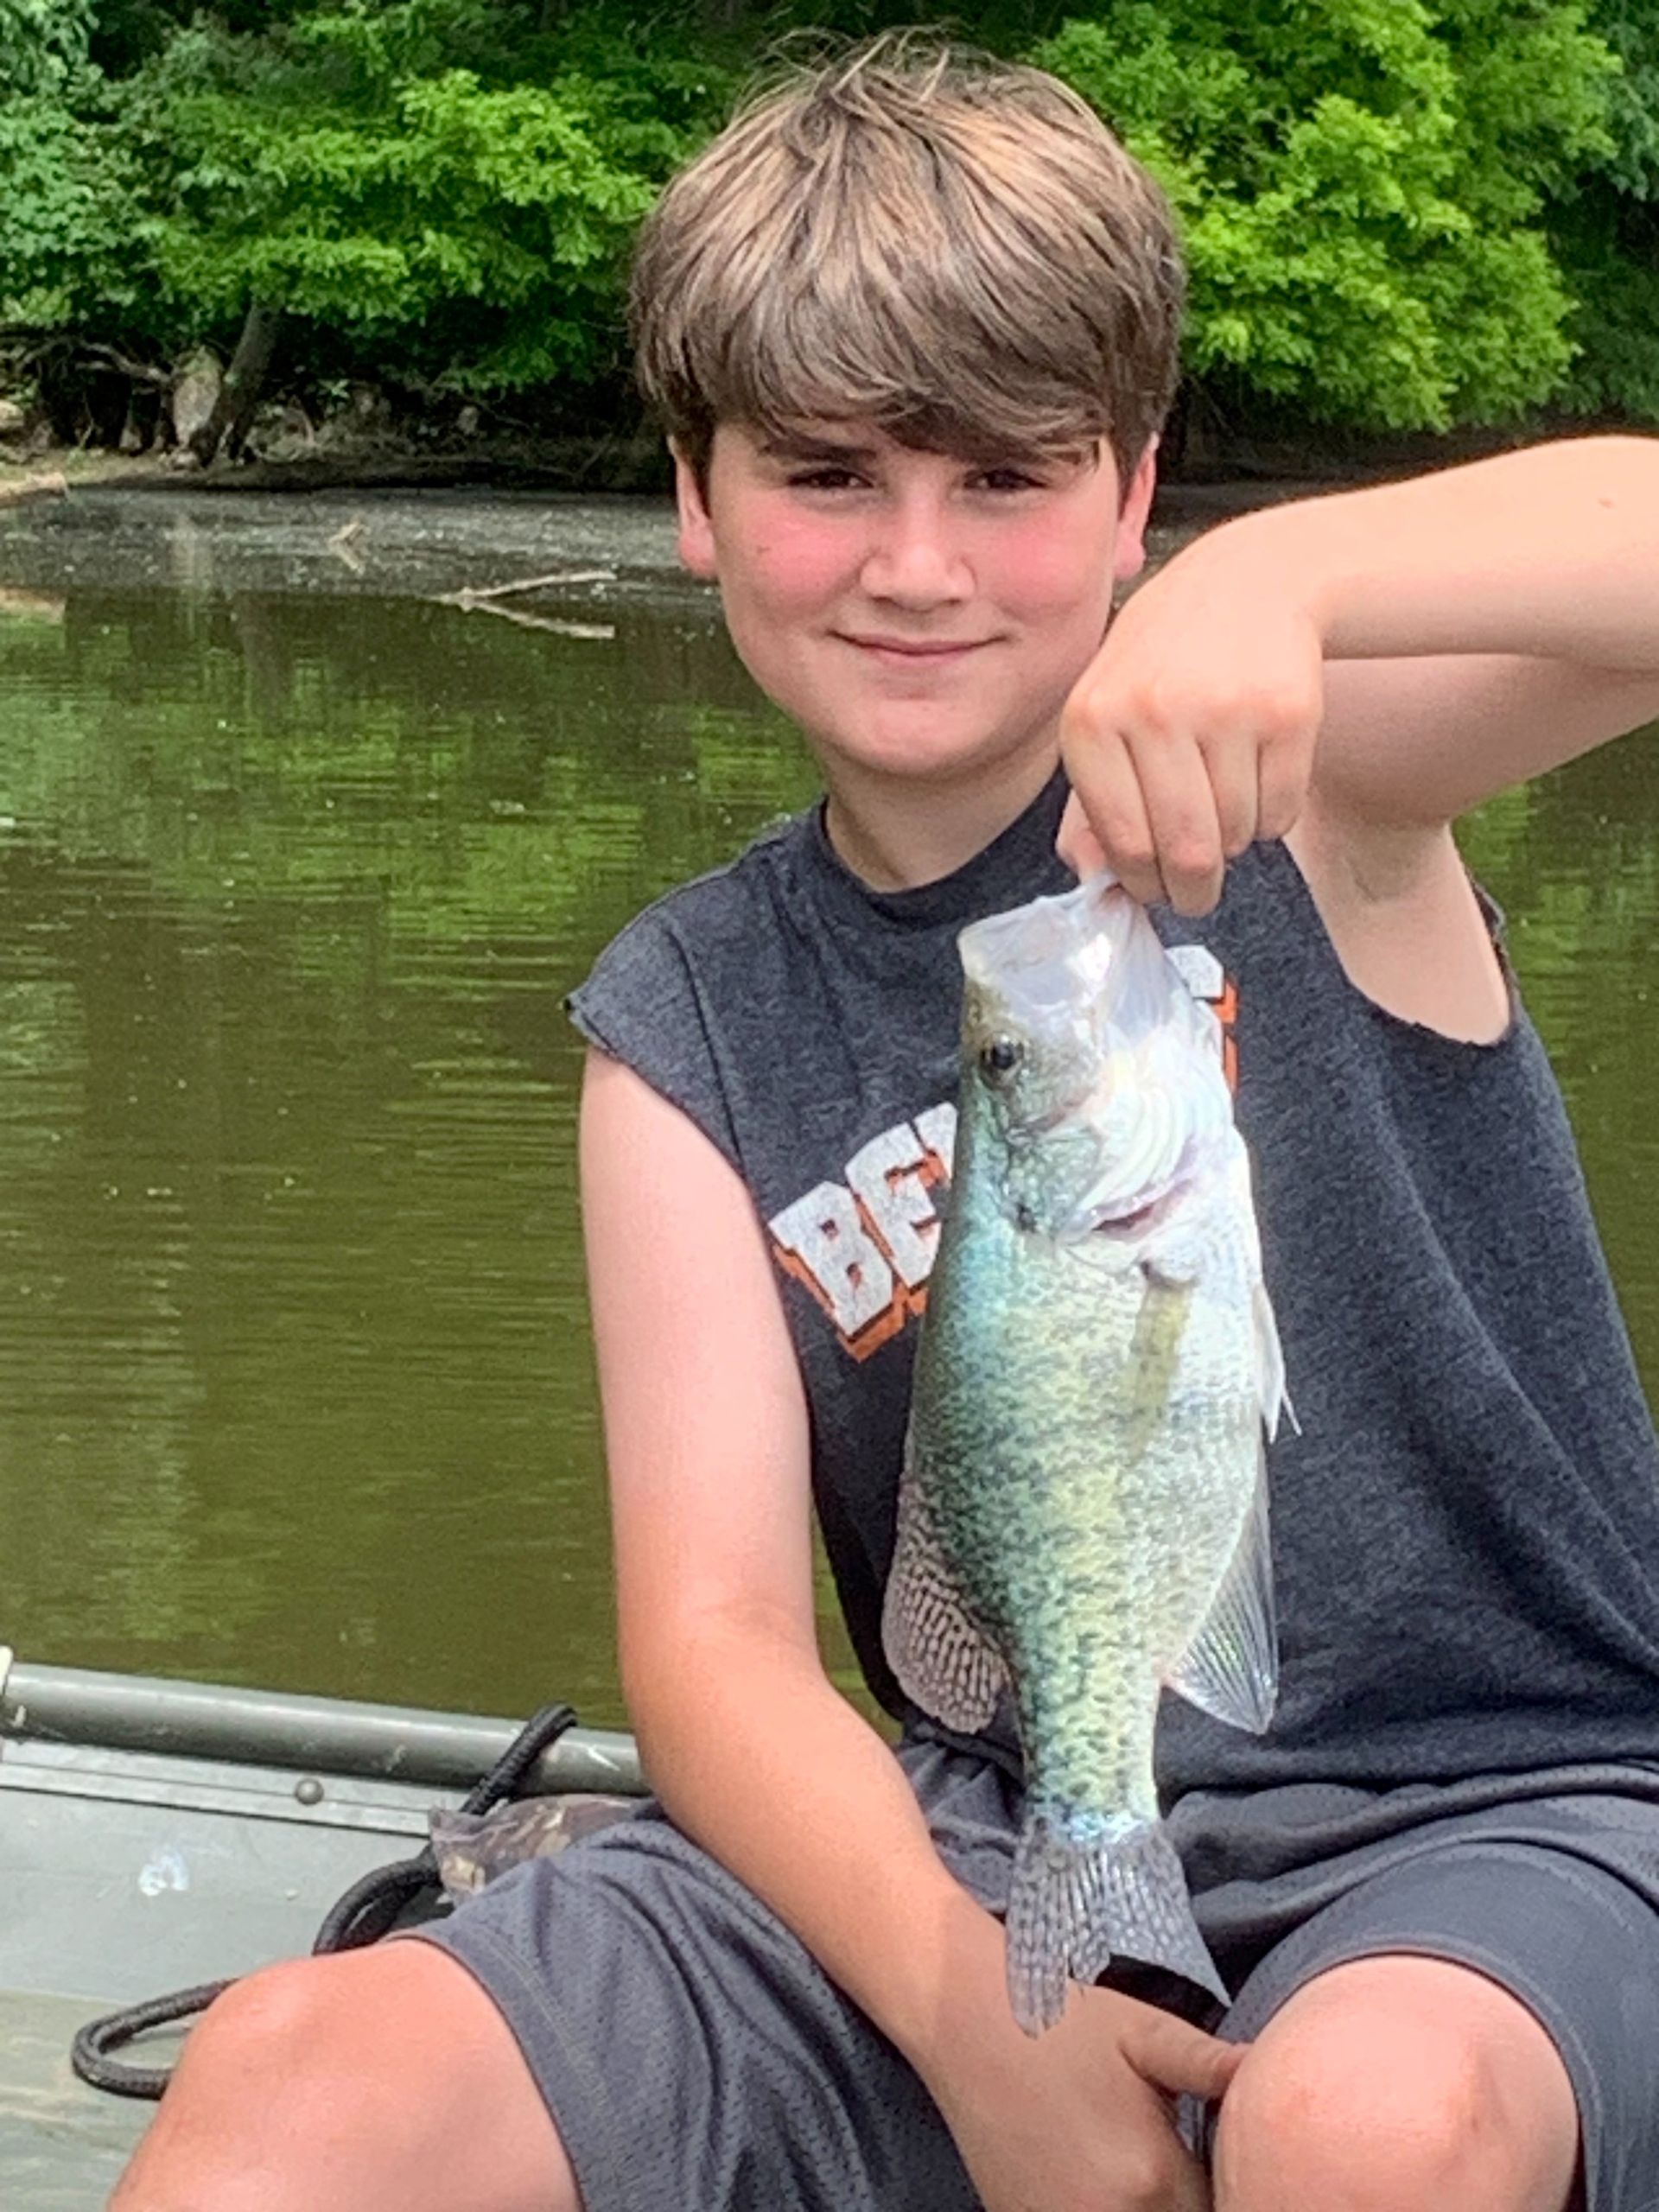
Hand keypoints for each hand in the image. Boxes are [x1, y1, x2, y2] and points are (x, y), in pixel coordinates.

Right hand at [919, 1975, 1244, 2211]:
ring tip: (1133, 2162)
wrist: (965, 2021)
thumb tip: (1267, 2074)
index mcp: (1152, 2178)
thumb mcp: (1147, 2033)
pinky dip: (1103, 2208)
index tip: (1211, 2159)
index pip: (1217, 2211)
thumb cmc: (1063, 2021)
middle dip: (1186, 2199)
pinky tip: (1097, 2175)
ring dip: (1146, 2206)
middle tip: (1175, 2157)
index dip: (1226, 2191)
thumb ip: (1213, 2068)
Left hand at [1057, 531, 1325, 914]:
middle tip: (1198, 896)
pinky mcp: (1289, 713)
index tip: (1155, 894)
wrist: (1248, 583)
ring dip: (1234, 841)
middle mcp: (1154, 711)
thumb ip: (1089, 803)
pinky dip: (1272, 817)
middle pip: (1187, 850)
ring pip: (1237, 835)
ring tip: (1225, 801)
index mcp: (1091, 719)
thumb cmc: (1162, 666)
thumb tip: (1094, 881)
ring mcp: (1226, 709)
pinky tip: (1258, 775)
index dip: (1143, 883)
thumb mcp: (1104, 717)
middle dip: (1193, 891)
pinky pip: (1282, 813)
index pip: (1124, 840)